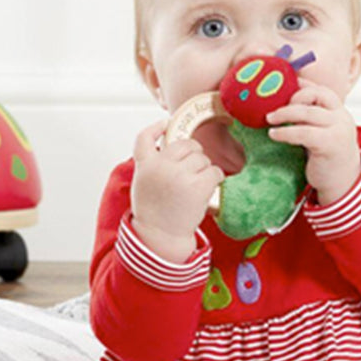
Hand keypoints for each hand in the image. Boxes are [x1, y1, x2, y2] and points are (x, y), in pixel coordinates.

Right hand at [129, 119, 224, 261]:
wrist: (161, 236)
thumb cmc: (155, 212)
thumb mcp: (144, 184)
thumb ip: (153, 165)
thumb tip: (172, 151)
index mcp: (145, 165)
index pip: (144, 138)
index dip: (155, 128)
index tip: (165, 124)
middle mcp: (161, 166)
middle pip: (185, 145)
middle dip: (193, 154)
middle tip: (191, 171)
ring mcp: (179, 175)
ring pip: (202, 158)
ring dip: (204, 169)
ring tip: (196, 186)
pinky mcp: (197, 186)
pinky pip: (215, 171)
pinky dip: (216, 178)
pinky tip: (208, 187)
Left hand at [265, 80, 360, 205]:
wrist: (344, 183)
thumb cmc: (328, 158)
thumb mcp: (323, 133)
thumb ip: (310, 119)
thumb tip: (282, 105)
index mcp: (340, 112)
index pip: (322, 89)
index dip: (302, 85)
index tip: (282, 85)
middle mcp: (342, 117)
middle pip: (315, 95)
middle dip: (292, 97)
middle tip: (273, 108)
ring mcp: (338, 130)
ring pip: (308, 112)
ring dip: (284, 113)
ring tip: (269, 119)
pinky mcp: (330, 144)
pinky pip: (304, 132)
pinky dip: (286, 132)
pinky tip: (274, 135)